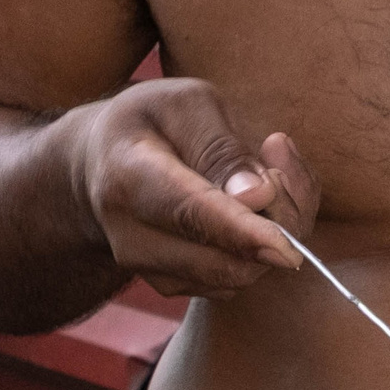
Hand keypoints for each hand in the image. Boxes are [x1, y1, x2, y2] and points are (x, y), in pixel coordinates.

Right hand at [71, 78, 320, 297]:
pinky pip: (236, 278)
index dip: (242, 232)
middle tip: (280, 168)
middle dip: (276, 225)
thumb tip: (260, 197)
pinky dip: (260, 248)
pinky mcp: (173, 284)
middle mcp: (131, 236)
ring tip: (263, 178)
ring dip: (272, 235)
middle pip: (221, 258)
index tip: (287, 248)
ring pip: (236, 274)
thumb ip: (224, 147)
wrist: (102, 163)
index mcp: (129, 176)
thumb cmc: (153, 123)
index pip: (190, 212)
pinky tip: (252, 206)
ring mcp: (149, 268)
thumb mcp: (187, 105)